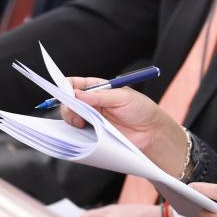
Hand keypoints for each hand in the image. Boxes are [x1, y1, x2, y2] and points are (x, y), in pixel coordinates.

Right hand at [59, 77, 187, 174]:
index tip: (64, 91)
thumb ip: (100, 96)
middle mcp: (92, 102)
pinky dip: (75, 130)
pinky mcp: (93, 133)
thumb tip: (78, 94)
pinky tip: (81, 130)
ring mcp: (91, 117)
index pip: (76, 83)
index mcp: (98, 88)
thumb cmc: (142, 110)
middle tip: (75, 111)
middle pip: (68, 100)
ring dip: (71, 117)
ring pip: (70, 115)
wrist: (151, 133)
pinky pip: (77, 131)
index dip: (66, 86)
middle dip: (68, 104)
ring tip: (82, 122)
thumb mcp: (123, 97)